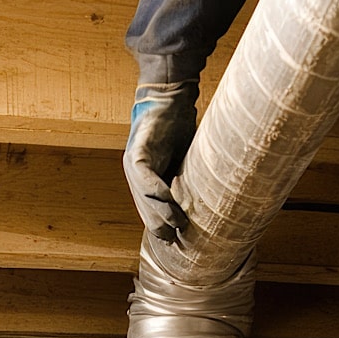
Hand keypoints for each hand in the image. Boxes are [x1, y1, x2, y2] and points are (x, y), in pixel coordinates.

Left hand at [123, 80, 198, 240]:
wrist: (171, 96)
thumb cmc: (179, 127)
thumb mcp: (183, 160)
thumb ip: (185, 180)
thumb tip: (204, 202)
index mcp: (145, 179)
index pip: (151, 209)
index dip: (161, 225)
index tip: (175, 241)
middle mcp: (135, 174)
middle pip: (145, 208)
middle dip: (160, 226)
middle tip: (176, 241)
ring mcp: (134, 164)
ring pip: (144, 197)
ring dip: (160, 213)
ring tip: (177, 226)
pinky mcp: (138, 152)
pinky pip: (145, 178)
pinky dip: (157, 191)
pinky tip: (168, 201)